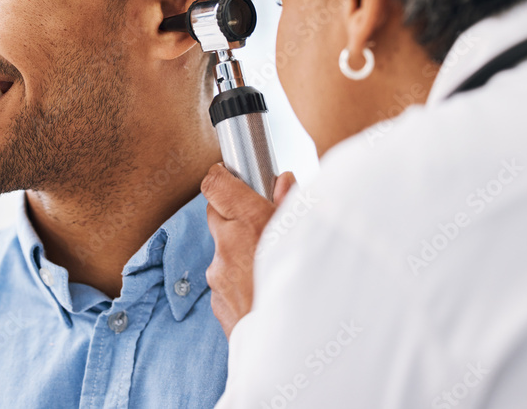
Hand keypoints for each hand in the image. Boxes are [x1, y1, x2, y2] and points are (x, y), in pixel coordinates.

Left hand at [201, 163, 295, 337]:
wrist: (296, 350)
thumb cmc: (311, 289)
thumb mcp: (308, 234)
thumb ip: (290, 203)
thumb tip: (282, 181)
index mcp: (250, 222)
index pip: (215, 184)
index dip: (221, 178)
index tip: (228, 176)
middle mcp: (227, 245)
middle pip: (215, 214)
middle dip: (232, 213)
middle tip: (259, 220)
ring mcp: (218, 275)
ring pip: (222, 250)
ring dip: (239, 250)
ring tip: (269, 264)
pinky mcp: (216, 301)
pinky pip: (224, 280)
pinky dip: (239, 279)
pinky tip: (263, 290)